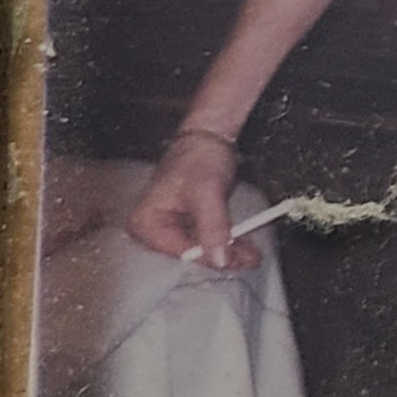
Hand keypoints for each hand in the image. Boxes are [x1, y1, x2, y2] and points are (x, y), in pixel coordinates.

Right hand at [125, 132, 255, 269]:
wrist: (207, 137)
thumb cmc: (199, 156)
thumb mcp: (207, 191)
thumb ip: (212, 225)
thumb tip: (219, 258)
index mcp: (145, 223)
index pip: (180, 252)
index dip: (209, 256)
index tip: (235, 259)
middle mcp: (151, 229)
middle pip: (190, 253)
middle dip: (220, 256)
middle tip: (249, 259)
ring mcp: (167, 227)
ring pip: (200, 248)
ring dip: (226, 251)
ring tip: (251, 255)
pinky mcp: (183, 224)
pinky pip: (205, 238)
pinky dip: (223, 241)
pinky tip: (242, 246)